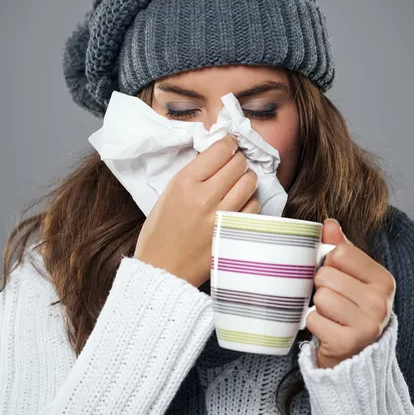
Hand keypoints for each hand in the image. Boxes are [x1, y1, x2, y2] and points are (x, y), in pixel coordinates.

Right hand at [134, 135, 259, 287]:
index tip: (230, 146)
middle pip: (238, 164)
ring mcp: (221, 216)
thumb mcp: (168, 194)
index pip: (221, 150)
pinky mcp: (232, 232)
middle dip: (238, 161)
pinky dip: (250, 202)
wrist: (161, 269)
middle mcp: (204, 196)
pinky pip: (254, 207)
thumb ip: (193, 175)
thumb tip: (217, 156)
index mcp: (184, 182)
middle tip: (234, 166)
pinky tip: (240, 205)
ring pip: (250, 183)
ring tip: (239, 184)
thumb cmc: (160, 232)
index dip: (229, 144)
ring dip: (247, 180)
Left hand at [306, 218, 395, 368]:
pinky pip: (313, 319)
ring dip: (317, 306)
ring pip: (320, 297)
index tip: (338, 277)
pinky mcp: (347, 343)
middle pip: (327, 276)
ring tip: (331, 314)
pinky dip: (313, 323)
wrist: (355, 355)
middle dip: (322, 286)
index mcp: (384, 280)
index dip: (330, 263)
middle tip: (333, 299)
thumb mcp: (352, 276)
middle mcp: (380, 302)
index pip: (340, 253)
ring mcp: (366, 325)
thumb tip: (329, 223)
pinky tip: (327, 329)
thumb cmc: (351, 309)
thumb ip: (341, 247)